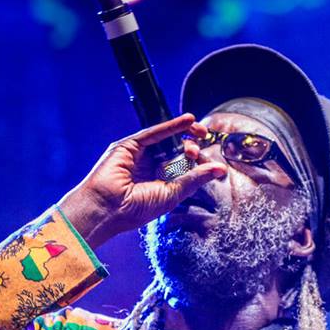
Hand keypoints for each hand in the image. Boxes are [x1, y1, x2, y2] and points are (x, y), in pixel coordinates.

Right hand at [58, 114, 226, 248]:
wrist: (108, 210)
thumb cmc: (136, 209)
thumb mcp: (174, 193)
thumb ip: (196, 179)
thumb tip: (221, 169)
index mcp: (160, 181)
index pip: (184, 165)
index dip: (198, 162)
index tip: (211, 164)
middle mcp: (150, 166)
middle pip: (176, 149)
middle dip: (193, 146)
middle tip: (203, 146)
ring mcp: (139, 155)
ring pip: (167, 139)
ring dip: (185, 133)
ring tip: (201, 131)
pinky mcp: (129, 146)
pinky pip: (153, 132)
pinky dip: (171, 126)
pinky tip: (188, 120)